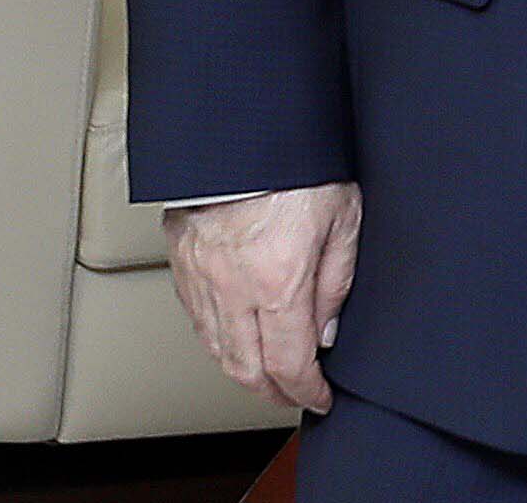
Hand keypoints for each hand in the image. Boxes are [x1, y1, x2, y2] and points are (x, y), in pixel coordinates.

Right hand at [162, 183, 361, 413]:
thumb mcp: (344, 218)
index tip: (319, 397)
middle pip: (247, 369)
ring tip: (266, 375)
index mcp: (279, 282)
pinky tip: (233, 338)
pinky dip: (217, 341)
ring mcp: (202, 276)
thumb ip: (336, 281)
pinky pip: (197, 319)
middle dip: (273, 391)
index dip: (306, 390)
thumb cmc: (300, 163)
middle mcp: (234, 288)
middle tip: (293, 394)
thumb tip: (327, 331)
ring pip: (216, 350)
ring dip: (243, 372)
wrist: (244, 129)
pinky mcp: (182, 261)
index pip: (290, 364)